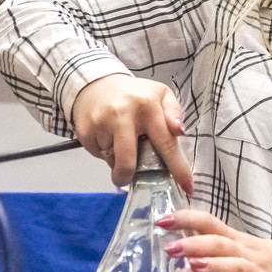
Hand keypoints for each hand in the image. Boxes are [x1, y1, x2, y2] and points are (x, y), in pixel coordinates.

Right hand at [71, 73, 192, 192]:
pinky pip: (98, 155)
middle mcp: (123, 113)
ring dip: (118, 160)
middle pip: (128, 162)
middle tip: (130, 176)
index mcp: (147, 105)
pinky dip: (104, 152)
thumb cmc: (133, 95)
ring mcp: (101, 123)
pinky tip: (107, 137)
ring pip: (113, 161)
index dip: (177, 167)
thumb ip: (174, 112)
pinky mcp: (85, 132)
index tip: (186, 186)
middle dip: (129, 175)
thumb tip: (180, 131)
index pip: (166, 142)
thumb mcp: (160, 95)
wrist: (95, 85)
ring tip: (120, 141)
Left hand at [159, 209, 271, 271]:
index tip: (162, 220)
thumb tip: (174, 268)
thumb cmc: (259, 259)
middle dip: (193, 245)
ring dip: (215, 264)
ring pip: (235, 265)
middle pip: (218, 243)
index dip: (185, 219)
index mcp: (232, 240)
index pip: (208, 223)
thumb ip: (203, 260)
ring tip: (194, 265)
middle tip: (170, 248)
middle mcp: (243, 252)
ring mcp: (257, 271)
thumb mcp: (232, 255)